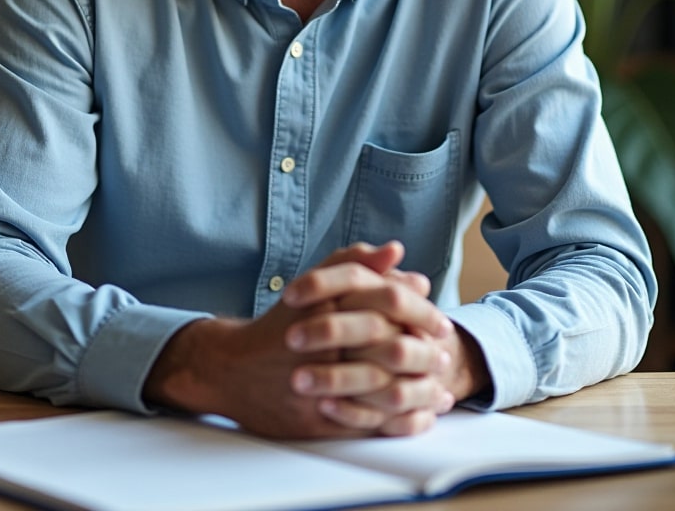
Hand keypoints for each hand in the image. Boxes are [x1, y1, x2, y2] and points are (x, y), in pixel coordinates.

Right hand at [142, 243, 458, 438]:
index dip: (420, 317)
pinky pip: (366, 422)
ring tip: (441, 391)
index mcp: (324, 307)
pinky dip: (399, 422)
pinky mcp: (315, 420)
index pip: (386, 306)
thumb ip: (353, 265)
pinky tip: (420, 418)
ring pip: (381, 390)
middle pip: (388, 347)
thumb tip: (396, 251)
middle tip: (445, 359)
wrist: (229, 369)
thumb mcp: (314, 286)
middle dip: (424, 355)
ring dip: (418, 392)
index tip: (441, 324)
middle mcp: (321, 346)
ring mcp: (318, 386)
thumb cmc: (279, 325)